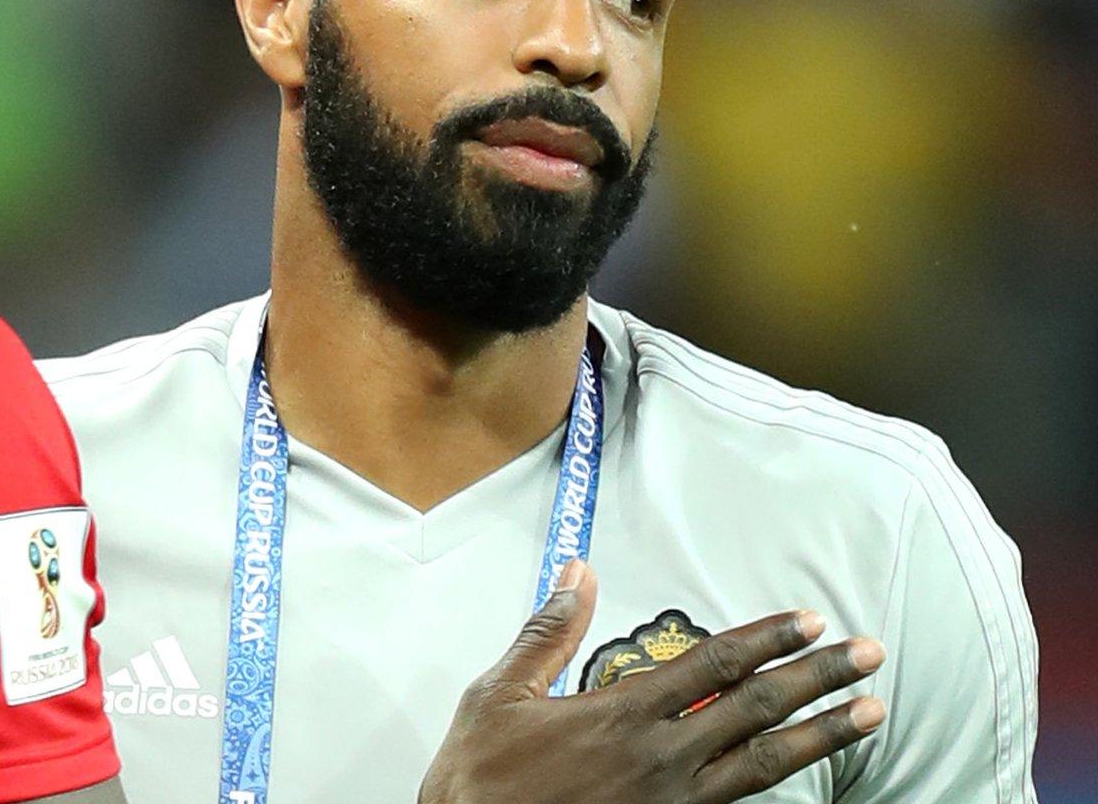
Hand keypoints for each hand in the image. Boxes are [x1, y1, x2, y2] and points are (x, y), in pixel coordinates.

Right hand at [419, 561, 885, 803]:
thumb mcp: (498, 694)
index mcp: (621, 713)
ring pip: (766, 762)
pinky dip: (781, 786)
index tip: (809, 621)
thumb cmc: (482, 778)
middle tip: (868, 654)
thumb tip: (578, 573)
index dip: (767, 639)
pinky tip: (808, 774)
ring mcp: (674, 802)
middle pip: (758, 708)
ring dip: (824, 734)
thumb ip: (548, 632)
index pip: (714, 664)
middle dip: (819, 678)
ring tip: (870, 711)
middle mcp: (660, 757)